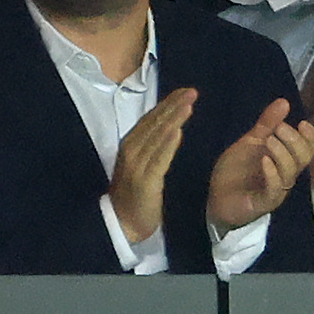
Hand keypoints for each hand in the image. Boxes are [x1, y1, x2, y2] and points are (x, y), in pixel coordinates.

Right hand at [108, 86, 196, 243]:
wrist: (121, 223)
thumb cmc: (134, 193)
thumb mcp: (141, 164)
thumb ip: (152, 146)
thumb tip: (171, 126)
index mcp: (131, 144)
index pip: (151, 119)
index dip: (167, 104)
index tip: (184, 91)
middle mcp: (131, 150)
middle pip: (155, 123)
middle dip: (174, 105)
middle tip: (192, 91)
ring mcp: (137, 165)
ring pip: (158, 136)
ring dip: (174, 118)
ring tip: (189, 104)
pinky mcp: (145, 180)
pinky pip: (158, 158)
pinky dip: (168, 143)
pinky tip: (178, 131)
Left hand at [207, 97, 313, 230]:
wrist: (216, 196)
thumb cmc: (237, 170)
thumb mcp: (251, 141)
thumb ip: (267, 124)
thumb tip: (284, 101)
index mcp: (286, 160)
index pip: (309, 149)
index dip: (310, 137)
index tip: (302, 123)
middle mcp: (285, 175)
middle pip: (304, 159)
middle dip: (295, 141)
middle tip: (280, 128)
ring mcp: (275, 190)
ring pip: (290, 173)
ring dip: (283, 154)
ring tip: (269, 140)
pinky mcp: (262, 203)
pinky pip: (274, 190)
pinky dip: (272, 174)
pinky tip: (264, 160)